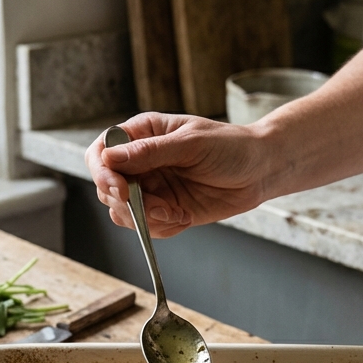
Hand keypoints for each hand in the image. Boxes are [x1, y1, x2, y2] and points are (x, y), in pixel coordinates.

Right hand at [85, 113, 273, 237]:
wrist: (260, 171)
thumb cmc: (231, 146)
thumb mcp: (191, 144)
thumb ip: (151, 152)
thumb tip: (111, 157)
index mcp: (142, 134)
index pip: (102, 152)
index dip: (102, 172)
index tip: (120, 189)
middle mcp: (141, 162)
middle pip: (106, 187)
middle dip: (127, 202)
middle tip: (158, 207)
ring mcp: (151, 188)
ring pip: (122, 212)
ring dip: (145, 219)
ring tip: (175, 213)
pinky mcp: (164, 210)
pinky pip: (146, 227)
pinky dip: (161, 228)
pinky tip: (184, 218)